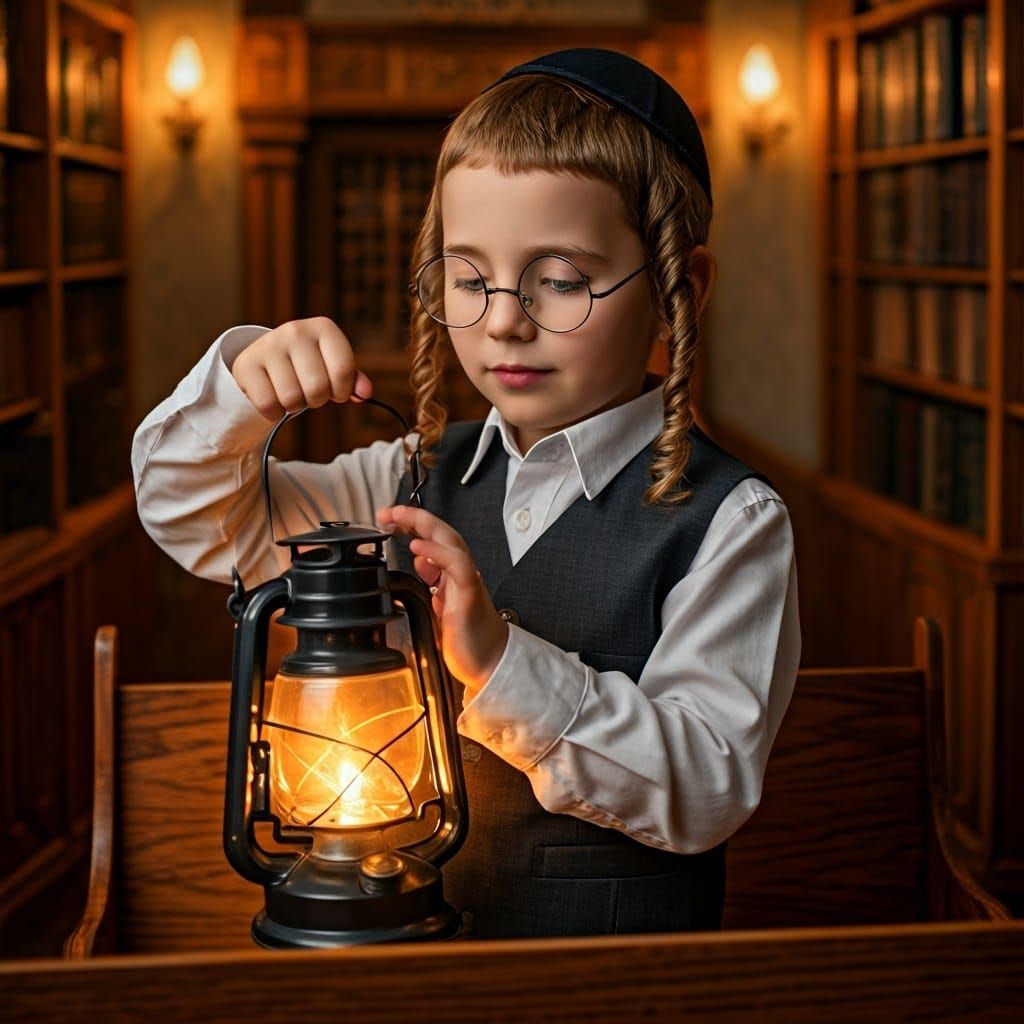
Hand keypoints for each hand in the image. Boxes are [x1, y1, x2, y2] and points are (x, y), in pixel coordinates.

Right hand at [232, 316, 371, 420]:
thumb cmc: (308, 366)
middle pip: (318, 388)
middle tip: (309, 393)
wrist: (265, 361)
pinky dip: (273, 413)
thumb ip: (352, 380)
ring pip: (292, 399)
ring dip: (294, 407)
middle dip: (317, 400)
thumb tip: (365, 393)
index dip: (342, 392)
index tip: (336, 392)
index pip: (343, 370)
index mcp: (324, 328)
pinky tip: (274, 399)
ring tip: (291, 393)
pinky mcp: (246, 364)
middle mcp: (295, 330)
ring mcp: (269, 345)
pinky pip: (268, 405)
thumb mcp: (333, 367)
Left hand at [377, 505, 507, 692]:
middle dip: (413, 516)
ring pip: (451, 541)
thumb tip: (418, 560)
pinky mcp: (469, 596)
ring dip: (424, 524)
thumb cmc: (467, 637)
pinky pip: (457, 566)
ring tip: (399, 518)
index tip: (387, 518)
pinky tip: (419, 547)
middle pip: (441, 532)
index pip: (432, 538)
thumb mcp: (438, 604)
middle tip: (387, 511)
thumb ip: (430, 581)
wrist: (489, 662)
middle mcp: (460, 572)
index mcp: (450, 574)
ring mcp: (466, 582)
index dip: (411, 524)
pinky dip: (438, 553)